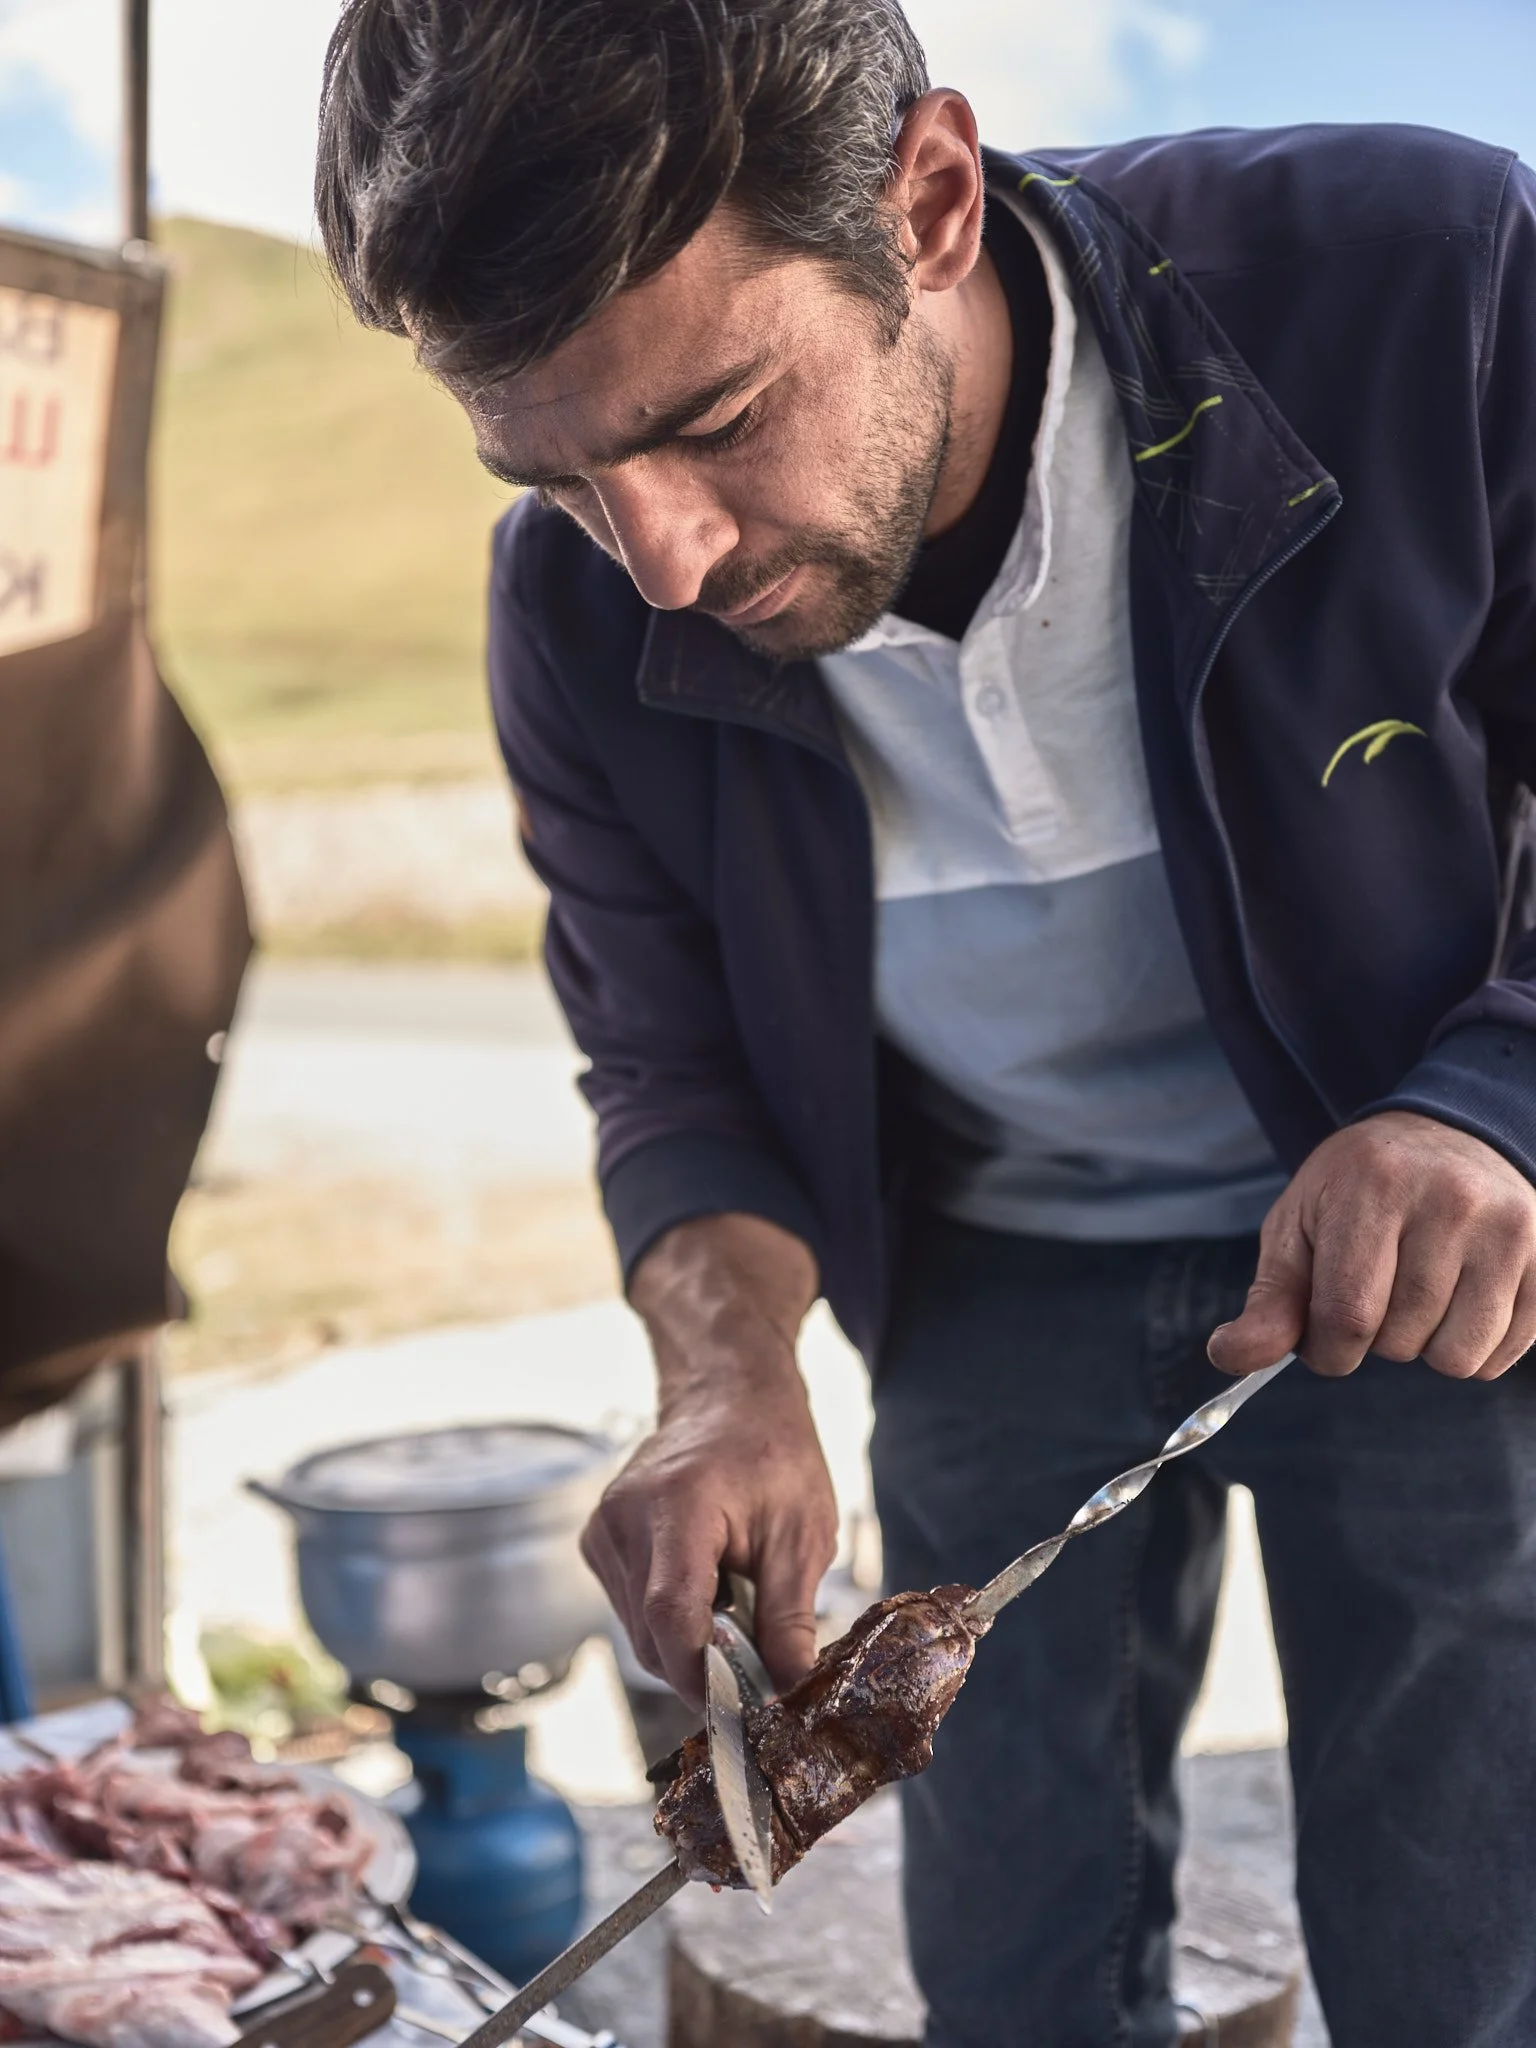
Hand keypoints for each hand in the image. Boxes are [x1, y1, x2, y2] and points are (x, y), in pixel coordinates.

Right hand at [580, 1213, 836, 1707]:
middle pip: (653, 1636)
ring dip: (690, 1642)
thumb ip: (790, 1614)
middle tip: (763, 1667)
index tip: (745, 1712)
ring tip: (740, 1605)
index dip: (703, 1676)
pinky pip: (632, 1611)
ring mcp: (602, 1531)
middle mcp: (621, 1520)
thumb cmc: (772, 1451)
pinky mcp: (598, 1543)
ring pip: (640, 1633)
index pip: (671, 1616)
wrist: (728, 1394)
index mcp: (674, 1508)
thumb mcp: (803, 1532)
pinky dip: (672, 1619)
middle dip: (706, 1666)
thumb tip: (789, 1690)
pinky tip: (710, 1586)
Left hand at [1209, 1111, 1535, 1381]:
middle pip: (1400, 1341)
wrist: (1449, 1136)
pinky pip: (1501, 1356)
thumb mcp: (1299, 1227)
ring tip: (1419, 1290)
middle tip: (1378, 1288)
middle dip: (1374, 1339)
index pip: (1348, 1315)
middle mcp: (1451, 1200)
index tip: (1323, 1337)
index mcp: (1374, 1186)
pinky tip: (1459, 1297)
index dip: (1326, 1350)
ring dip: (1425, 1346)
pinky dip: (1472, 1347)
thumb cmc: (1358, 1190)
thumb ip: (1267, 1300)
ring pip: (1457, 1358)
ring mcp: (1509, 1228)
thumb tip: (1229, 1358)